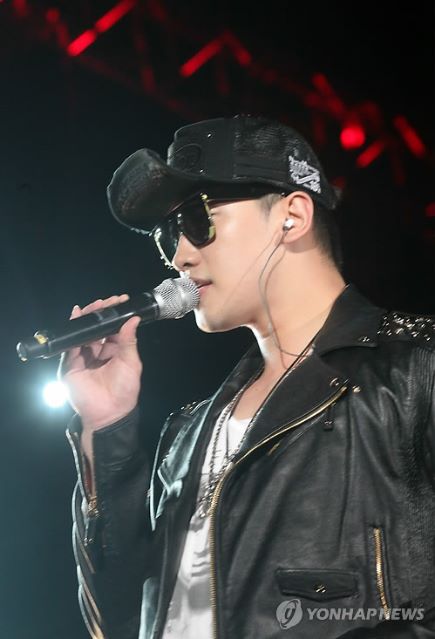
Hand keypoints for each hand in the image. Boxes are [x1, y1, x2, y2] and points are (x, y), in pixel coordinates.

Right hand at [58, 295, 142, 432]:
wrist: (110, 413)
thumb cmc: (124, 390)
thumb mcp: (131, 362)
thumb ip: (129, 340)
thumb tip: (133, 319)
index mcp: (112, 352)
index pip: (111, 329)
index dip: (114, 316)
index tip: (120, 301)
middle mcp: (96, 353)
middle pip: (95, 329)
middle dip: (100, 313)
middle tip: (107, 301)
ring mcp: (81, 358)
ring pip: (82, 334)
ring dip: (87, 318)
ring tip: (95, 306)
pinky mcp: (70, 366)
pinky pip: (69, 346)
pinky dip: (73, 331)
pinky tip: (77, 317)